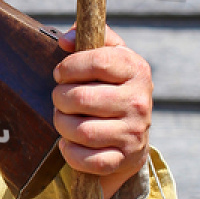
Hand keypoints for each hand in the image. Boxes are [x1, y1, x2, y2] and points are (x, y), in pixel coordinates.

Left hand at [53, 27, 152, 198]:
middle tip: (60, 98)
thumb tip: (65, 40)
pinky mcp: (124, 158)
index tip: (60, 74)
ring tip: (63, 118)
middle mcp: (139, 102)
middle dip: (60, 98)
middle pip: (82, 98)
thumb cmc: (111, 88)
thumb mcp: (109, 57)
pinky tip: (68, 143)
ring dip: (62, 125)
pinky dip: (70, 152)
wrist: (133, 135)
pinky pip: (88, 160)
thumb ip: (89, 38)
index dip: (70, 67)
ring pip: (82, 131)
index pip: (98, 62)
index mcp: (136, 70)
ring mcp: (134, 133)